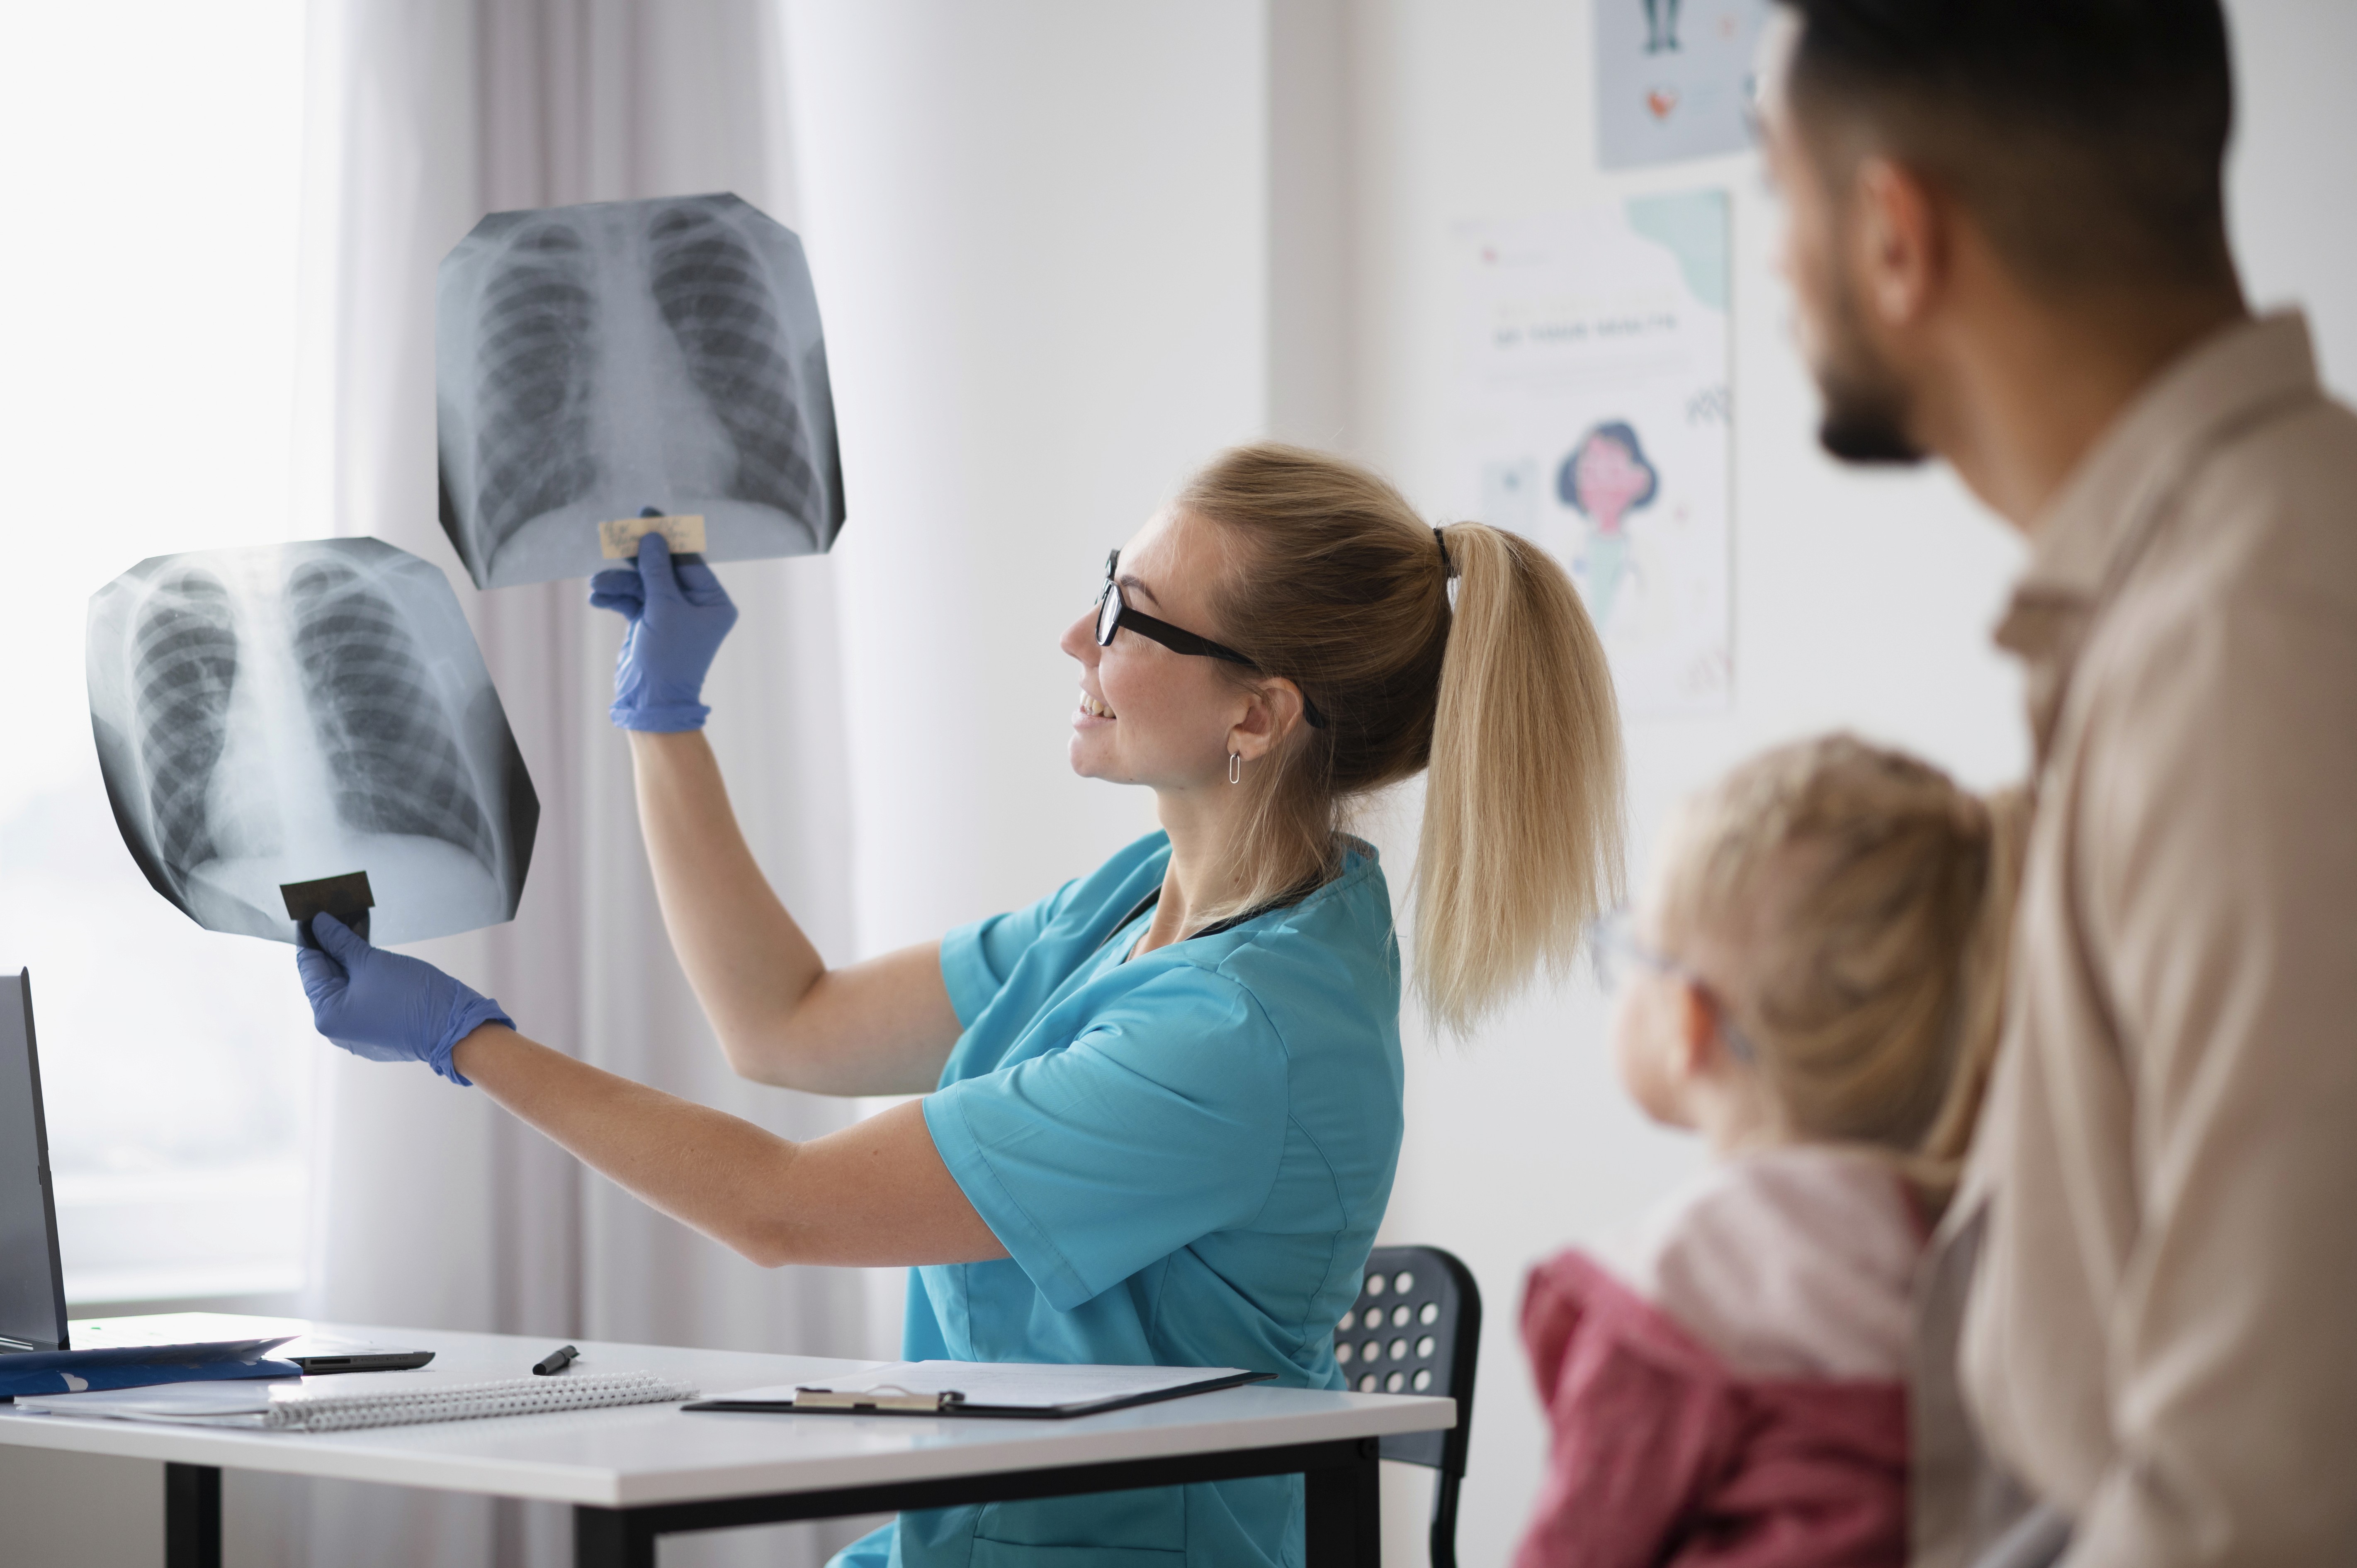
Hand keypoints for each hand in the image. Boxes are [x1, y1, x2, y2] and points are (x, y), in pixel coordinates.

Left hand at [295, 913, 512, 1084]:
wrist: (455, 1026)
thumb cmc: (412, 997)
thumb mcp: (372, 961)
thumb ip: (341, 941)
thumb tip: (319, 924)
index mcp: (326, 1015)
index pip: (308, 967)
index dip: (313, 938)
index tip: (316, 915)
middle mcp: (336, 1030)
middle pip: (327, 979)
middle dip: (334, 949)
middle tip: (342, 918)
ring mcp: (357, 1033)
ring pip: (346, 989)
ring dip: (351, 963)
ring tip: (359, 934)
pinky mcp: (376, 1032)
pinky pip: (362, 1000)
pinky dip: (365, 980)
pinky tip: (374, 959)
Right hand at [588, 532, 739, 731]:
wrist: (650, 701)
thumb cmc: (669, 658)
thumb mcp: (663, 609)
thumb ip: (656, 571)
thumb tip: (652, 536)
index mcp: (714, 601)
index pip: (689, 561)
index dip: (666, 538)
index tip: (646, 514)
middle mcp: (695, 605)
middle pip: (663, 568)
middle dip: (637, 558)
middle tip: (617, 534)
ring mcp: (670, 613)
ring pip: (642, 584)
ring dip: (618, 582)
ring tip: (598, 584)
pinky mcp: (648, 622)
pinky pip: (631, 600)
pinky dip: (615, 597)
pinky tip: (598, 596)